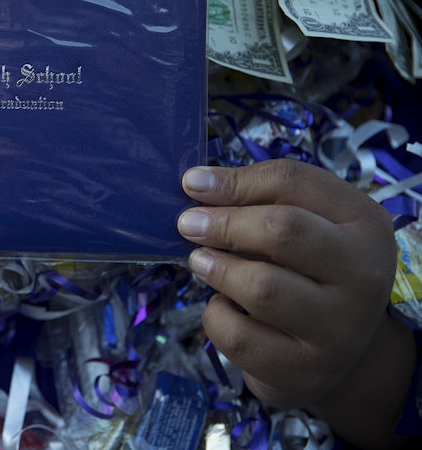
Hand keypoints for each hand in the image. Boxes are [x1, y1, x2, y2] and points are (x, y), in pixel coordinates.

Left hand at [177, 159, 396, 408]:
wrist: (343, 354)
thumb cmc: (310, 271)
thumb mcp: (306, 224)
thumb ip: (260, 197)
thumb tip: (197, 184)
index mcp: (365, 223)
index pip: (293, 183)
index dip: (234, 181)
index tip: (191, 184)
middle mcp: (365, 276)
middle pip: (283, 230)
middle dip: (224, 223)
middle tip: (188, 225)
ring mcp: (341, 329)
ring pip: (261, 287)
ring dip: (217, 269)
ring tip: (202, 263)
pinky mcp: (307, 372)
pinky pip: (239, 336)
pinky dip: (215, 316)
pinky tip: (223, 307)